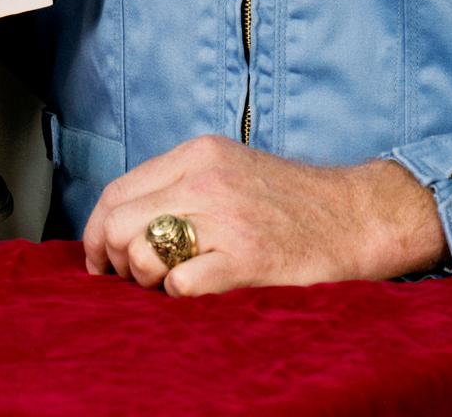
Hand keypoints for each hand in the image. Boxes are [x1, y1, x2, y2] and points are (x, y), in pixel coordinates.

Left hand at [82, 134, 445, 294]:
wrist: (354, 215)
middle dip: (115, 260)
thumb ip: (178, 185)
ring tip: (171, 282)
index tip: (102, 259)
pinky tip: (204, 288)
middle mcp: (205, 180)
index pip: (116, 191)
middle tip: (136, 278)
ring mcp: (225, 219)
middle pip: (118, 223)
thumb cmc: (289, 201)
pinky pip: (179, 286)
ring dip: (146, 279)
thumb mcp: (227, 169)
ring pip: (140, 253)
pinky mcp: (245, 259)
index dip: (98, 232)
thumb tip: (119, 224)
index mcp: (197, 154)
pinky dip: (180, 296)